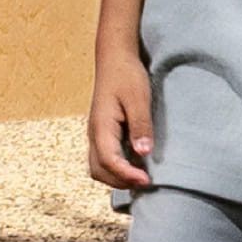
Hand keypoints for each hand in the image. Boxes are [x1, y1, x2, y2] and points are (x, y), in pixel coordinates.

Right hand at [84, 66, 157, 192]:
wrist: (115, 59)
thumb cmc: (126, 75)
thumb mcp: (138, 98)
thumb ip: (140, 125)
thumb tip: (143, 152)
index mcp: (101, 126)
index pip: (108, 160)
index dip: (126, 175)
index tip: (146, 180)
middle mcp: (94, 134)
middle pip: (99, 170)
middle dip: (120, 182)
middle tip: (145, 182)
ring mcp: (97, 134)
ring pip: (99, 167)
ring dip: (117, 177)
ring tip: (141, 176)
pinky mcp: (103, 133)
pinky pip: (104, 158)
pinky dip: (117, 168)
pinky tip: (136, 165)